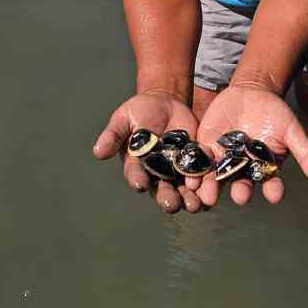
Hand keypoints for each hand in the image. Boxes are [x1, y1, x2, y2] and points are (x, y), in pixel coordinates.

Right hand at [92, 90, 204, 213]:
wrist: (165, 102)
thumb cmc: (139, 112)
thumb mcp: (123, 119)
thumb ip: (113, 135)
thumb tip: (98, 152)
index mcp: (137, 165)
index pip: (136, 175)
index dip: (137, 179)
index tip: (140, 183)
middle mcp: (157, 173)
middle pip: (161, 190)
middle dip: (167, 198)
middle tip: (171, 204)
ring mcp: (177, 170)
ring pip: (183, 190)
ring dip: (189, 199)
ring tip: (194, 205)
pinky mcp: (195, 163)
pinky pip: (201, 177)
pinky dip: (205, 184)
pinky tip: (210, 190)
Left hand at [195, 84, 307, 206]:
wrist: (251, 93)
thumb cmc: (275, 113)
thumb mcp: (292, 130)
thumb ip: (306, 154)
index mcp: (265, 169)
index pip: (271, 184)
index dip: (274, 190)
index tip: (275, 195)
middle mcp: (244, 169)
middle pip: (241, 185)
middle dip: (240, 191)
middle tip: (239, 196)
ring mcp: (224, 160)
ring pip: (217, 178)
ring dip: (212, 187)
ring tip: (208, 195)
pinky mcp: (206, 148)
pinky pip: (200, 161)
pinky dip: (195, 168)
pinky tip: (189, 175)